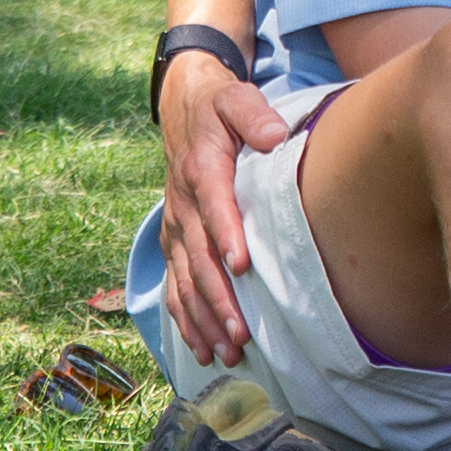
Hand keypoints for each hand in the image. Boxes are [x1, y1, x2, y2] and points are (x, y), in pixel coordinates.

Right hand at [146, 59, 294, 364]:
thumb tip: (275, 137)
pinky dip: (186, 320)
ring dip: (204, 319)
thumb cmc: (220, 108)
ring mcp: (176, 228)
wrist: (184, 110)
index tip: (242, 265)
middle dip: (219, 299)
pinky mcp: (175, 242)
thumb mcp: (236, 98)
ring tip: (227, 352)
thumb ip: (254, 115)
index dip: (226, 235)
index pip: (214, 205)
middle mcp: (183, 205)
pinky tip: (201, 350)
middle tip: (241, 334)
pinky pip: (175, 287)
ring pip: (186, 281)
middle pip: (199, 258)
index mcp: (201, 169)